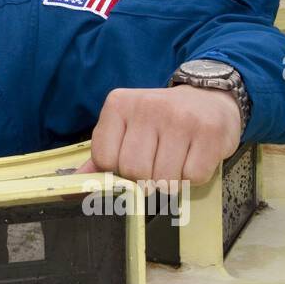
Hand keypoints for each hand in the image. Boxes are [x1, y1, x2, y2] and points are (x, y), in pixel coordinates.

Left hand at [77, 85, 241, 183]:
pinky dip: (193, 179)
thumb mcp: (126, 128)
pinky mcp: (209, 131)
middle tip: (156, 164)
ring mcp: (180, 117)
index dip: (118, 170)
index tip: (132, 160)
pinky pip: (193, 177)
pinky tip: (194, 159)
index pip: (105, 159)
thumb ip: (103, 155)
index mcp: (119, 104)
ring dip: (171, 182)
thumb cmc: (161, 121)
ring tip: (176, 162)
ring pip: (164, 179)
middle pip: (134, 171)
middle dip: (145, 179)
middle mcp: (148, 106)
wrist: (208, 98)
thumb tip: (75, 185)